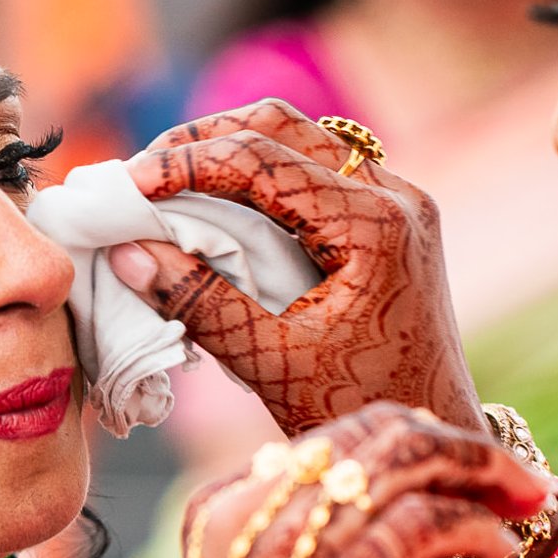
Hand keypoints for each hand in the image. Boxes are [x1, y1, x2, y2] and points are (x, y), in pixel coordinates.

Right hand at [110, 99, 483, 436]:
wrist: (432, 433)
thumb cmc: (356, 408)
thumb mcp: (269, 361)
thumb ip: (198, 302)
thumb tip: (126, 251)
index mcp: (374, 225)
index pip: (262, 158)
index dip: (184, 163)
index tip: (126, 186)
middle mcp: (396, 196)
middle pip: (281, 124)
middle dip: (202, 139)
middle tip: (140, 174)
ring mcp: (398, 203)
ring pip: (300, 138)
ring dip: (230, 151)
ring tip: (168, 184)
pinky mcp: (389, 220)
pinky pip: (316, 171)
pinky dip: (261, 177)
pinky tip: (217, 206)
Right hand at [156, 402, 552, 557]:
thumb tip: (419, 519)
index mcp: (228, 509)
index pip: (345, 434)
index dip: (426, 442)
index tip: (482, 473)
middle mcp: (246, 512)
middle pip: (379, 432)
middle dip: (464, 446)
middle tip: (522, 482)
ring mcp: (281, 550)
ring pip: (404, 463)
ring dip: (483, 475)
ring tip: (527, 506)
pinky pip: (419, 525)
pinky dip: (473, 527)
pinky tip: (499, 553)